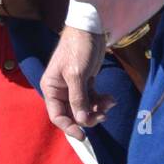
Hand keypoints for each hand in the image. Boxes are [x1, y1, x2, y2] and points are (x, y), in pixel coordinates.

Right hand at [40, 26, 113, 140]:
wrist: (90, 27)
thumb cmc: (78, 48)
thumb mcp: (77, 74)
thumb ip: (78, 99)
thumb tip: (82, 121)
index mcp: (52, 88)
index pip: (57, 115)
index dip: (69, 127)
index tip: (83, 136)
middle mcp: (61, 90)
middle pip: (73, 114)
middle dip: (88, 117)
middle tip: (103, 116)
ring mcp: (74, 86)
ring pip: (85, 108)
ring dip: (97, 109)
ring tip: (110, 103)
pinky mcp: (86, 82)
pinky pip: (92, 99)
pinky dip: (101, 101)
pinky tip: (111, 98)